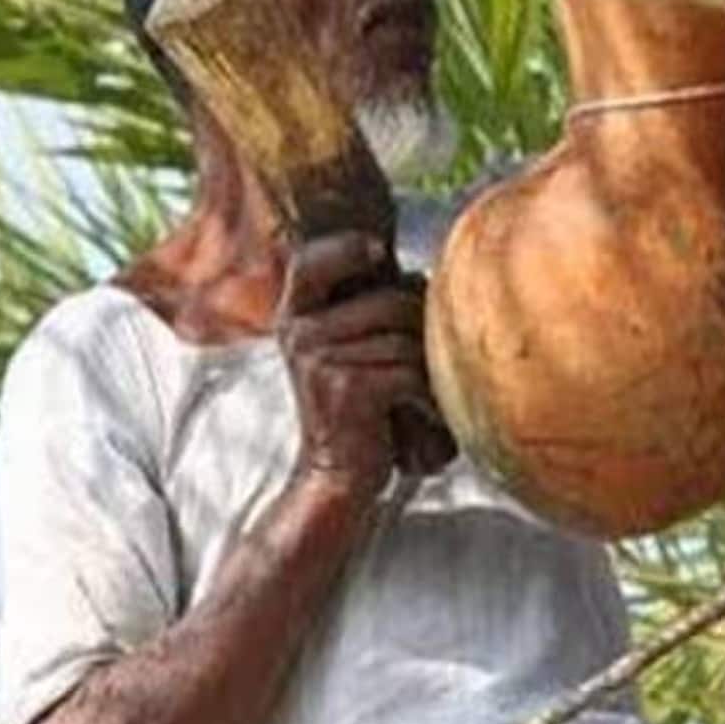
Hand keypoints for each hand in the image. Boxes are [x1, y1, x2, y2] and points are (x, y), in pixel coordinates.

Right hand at [278, 231, 451, 495]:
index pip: (311, 260)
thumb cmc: (358, 409)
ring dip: (429, 368)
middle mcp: (299, 331)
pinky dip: (428, 397)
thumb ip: (368, 309)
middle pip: (390, 301)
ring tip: (426, 395)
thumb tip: (418, 273)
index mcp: (295, 316)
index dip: (347, 247)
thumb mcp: (350, 351)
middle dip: (422, 328)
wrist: (336, 475)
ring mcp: (319, 357)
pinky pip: (409, 371)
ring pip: (405, 338)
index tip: (381, 253)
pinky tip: (425, 417)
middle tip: (426, 364)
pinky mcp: (345, 386)